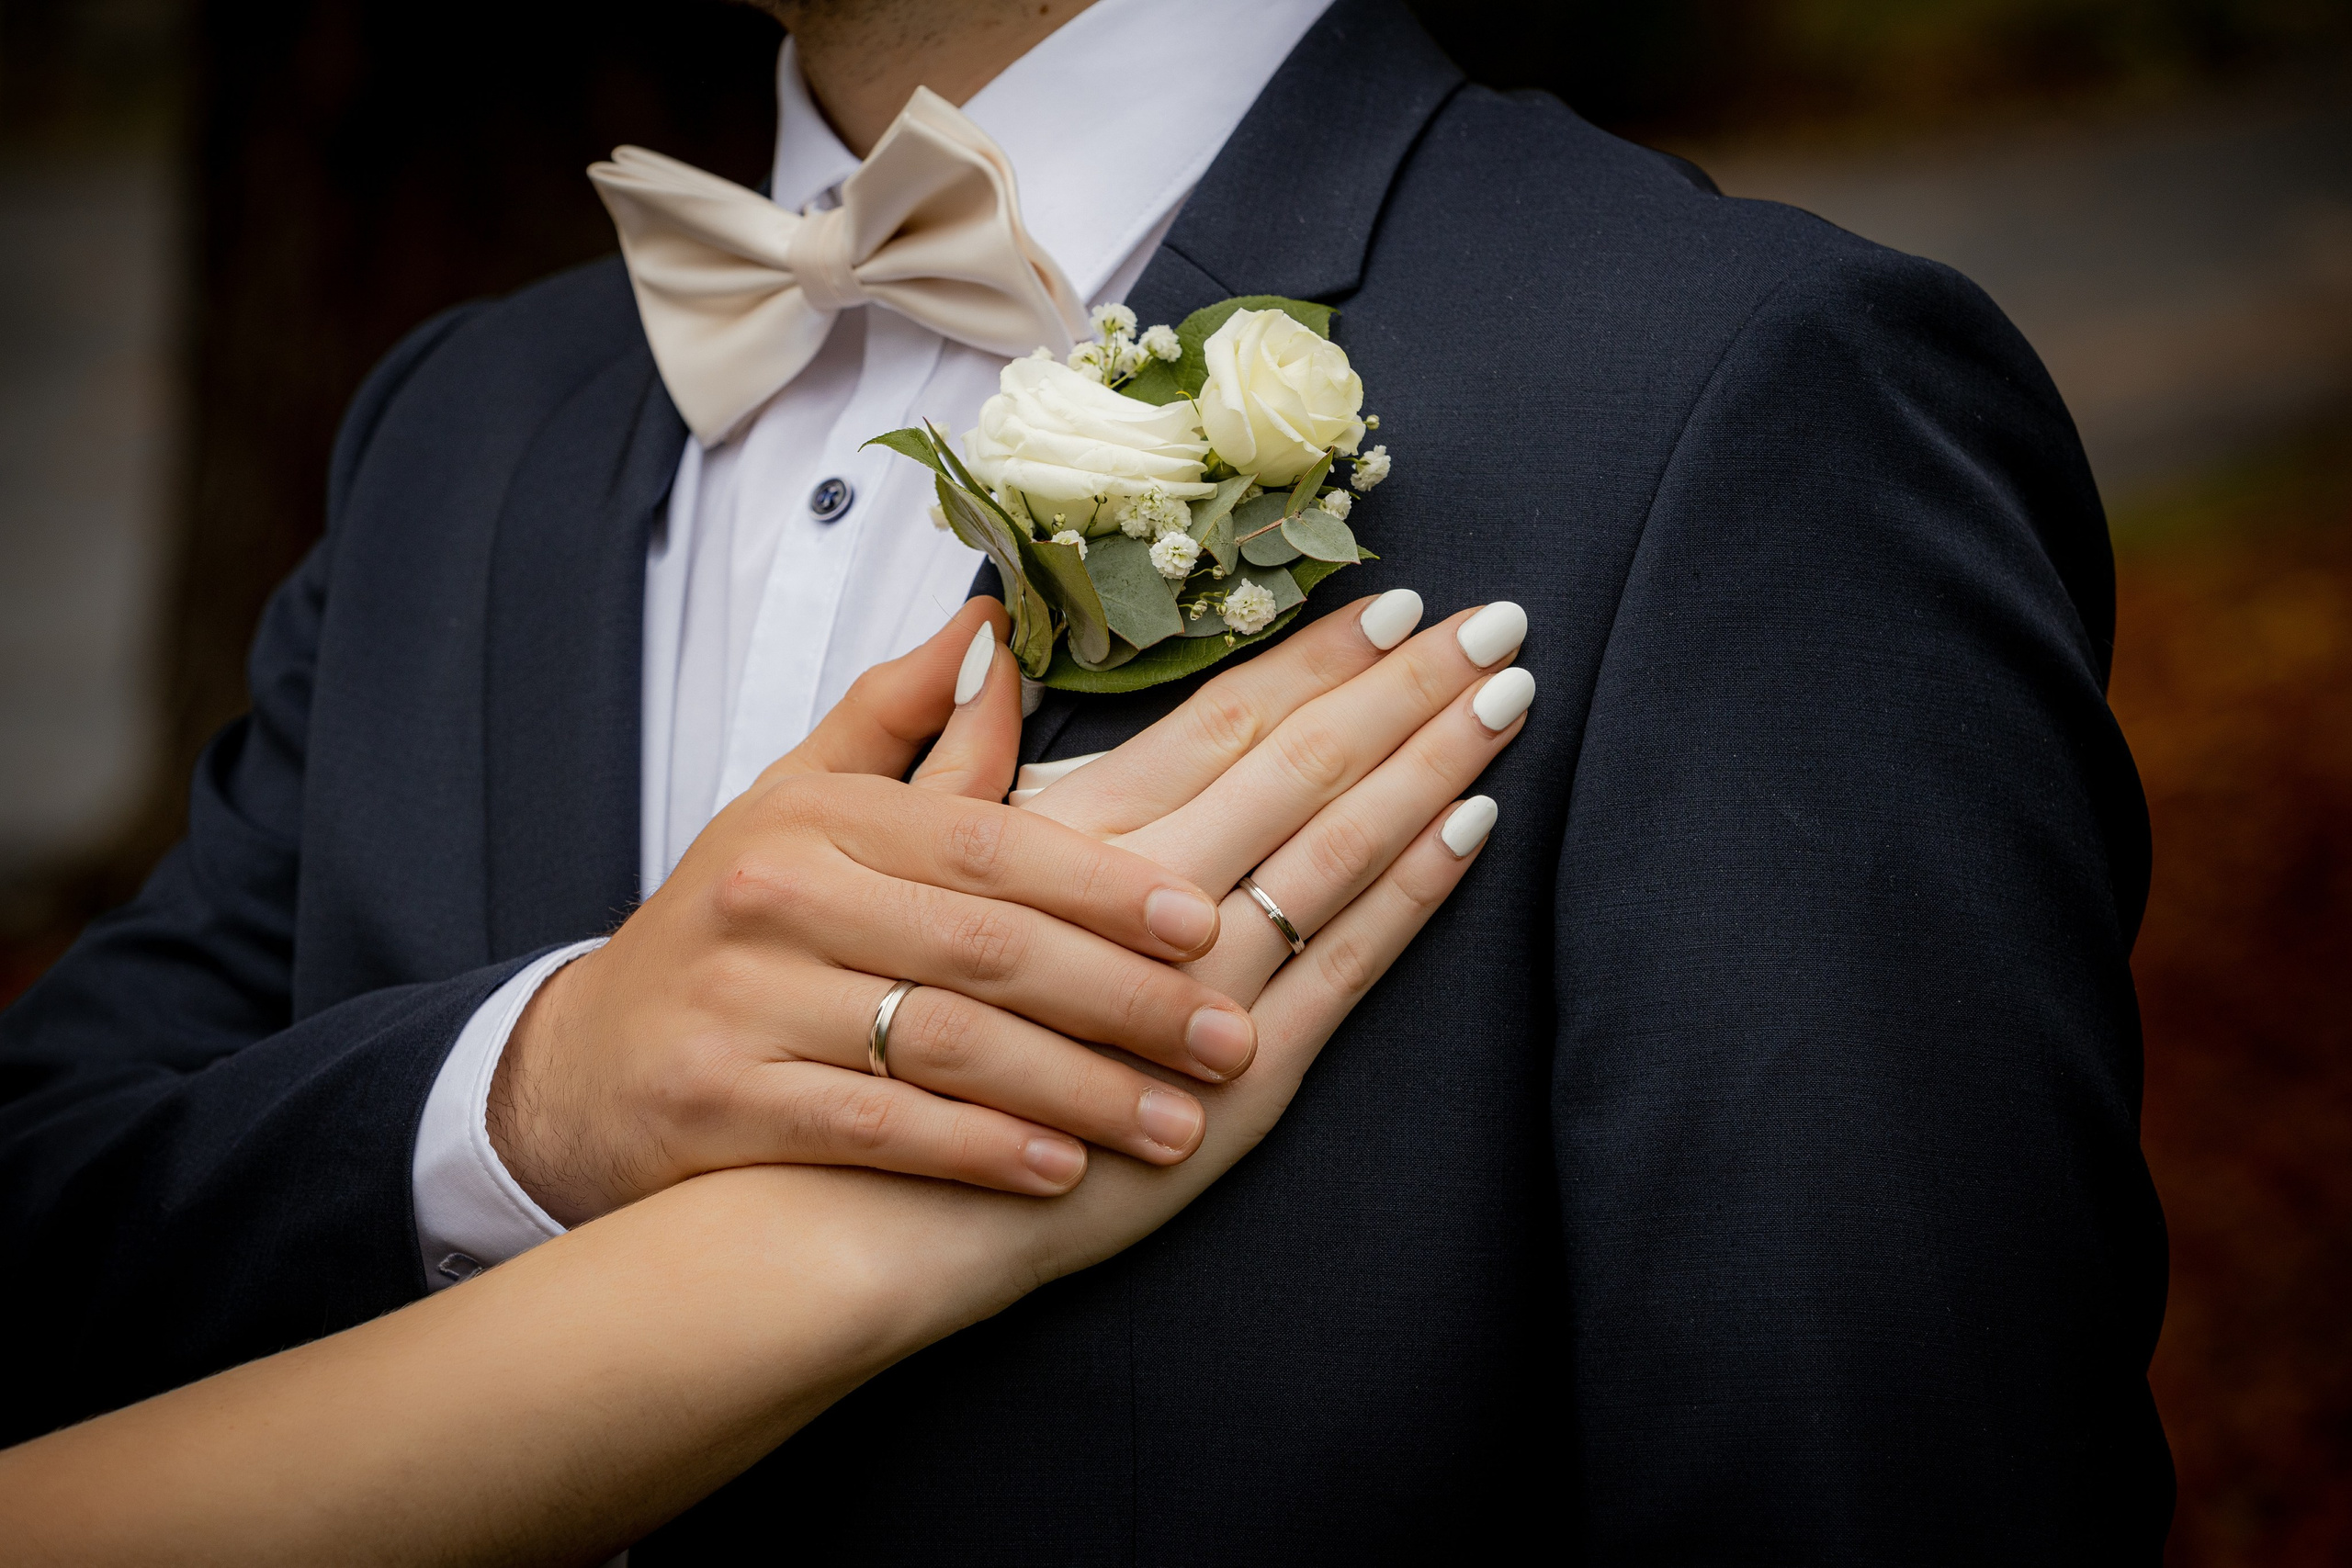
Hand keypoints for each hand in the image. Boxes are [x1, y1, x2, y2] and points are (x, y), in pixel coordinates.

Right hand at [491, 600, 1254, 1224]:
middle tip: (1227, 1038)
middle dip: (1124, 998)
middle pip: (985, 945)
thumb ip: (903, 719)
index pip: (986, 841)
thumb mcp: (799, 801)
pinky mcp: (726, 1104)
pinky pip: (879, 1129)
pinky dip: (976, 1151)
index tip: (1206, 922)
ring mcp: (745, 1003)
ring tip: (1176, 1120)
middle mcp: (777, 898)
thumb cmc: (731, 925)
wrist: (586, 1063)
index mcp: (818, 818)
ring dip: (1076, 1088)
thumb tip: (995, 626)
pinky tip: (1059, 1171)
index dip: (1105, 884)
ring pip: (945, 1043)